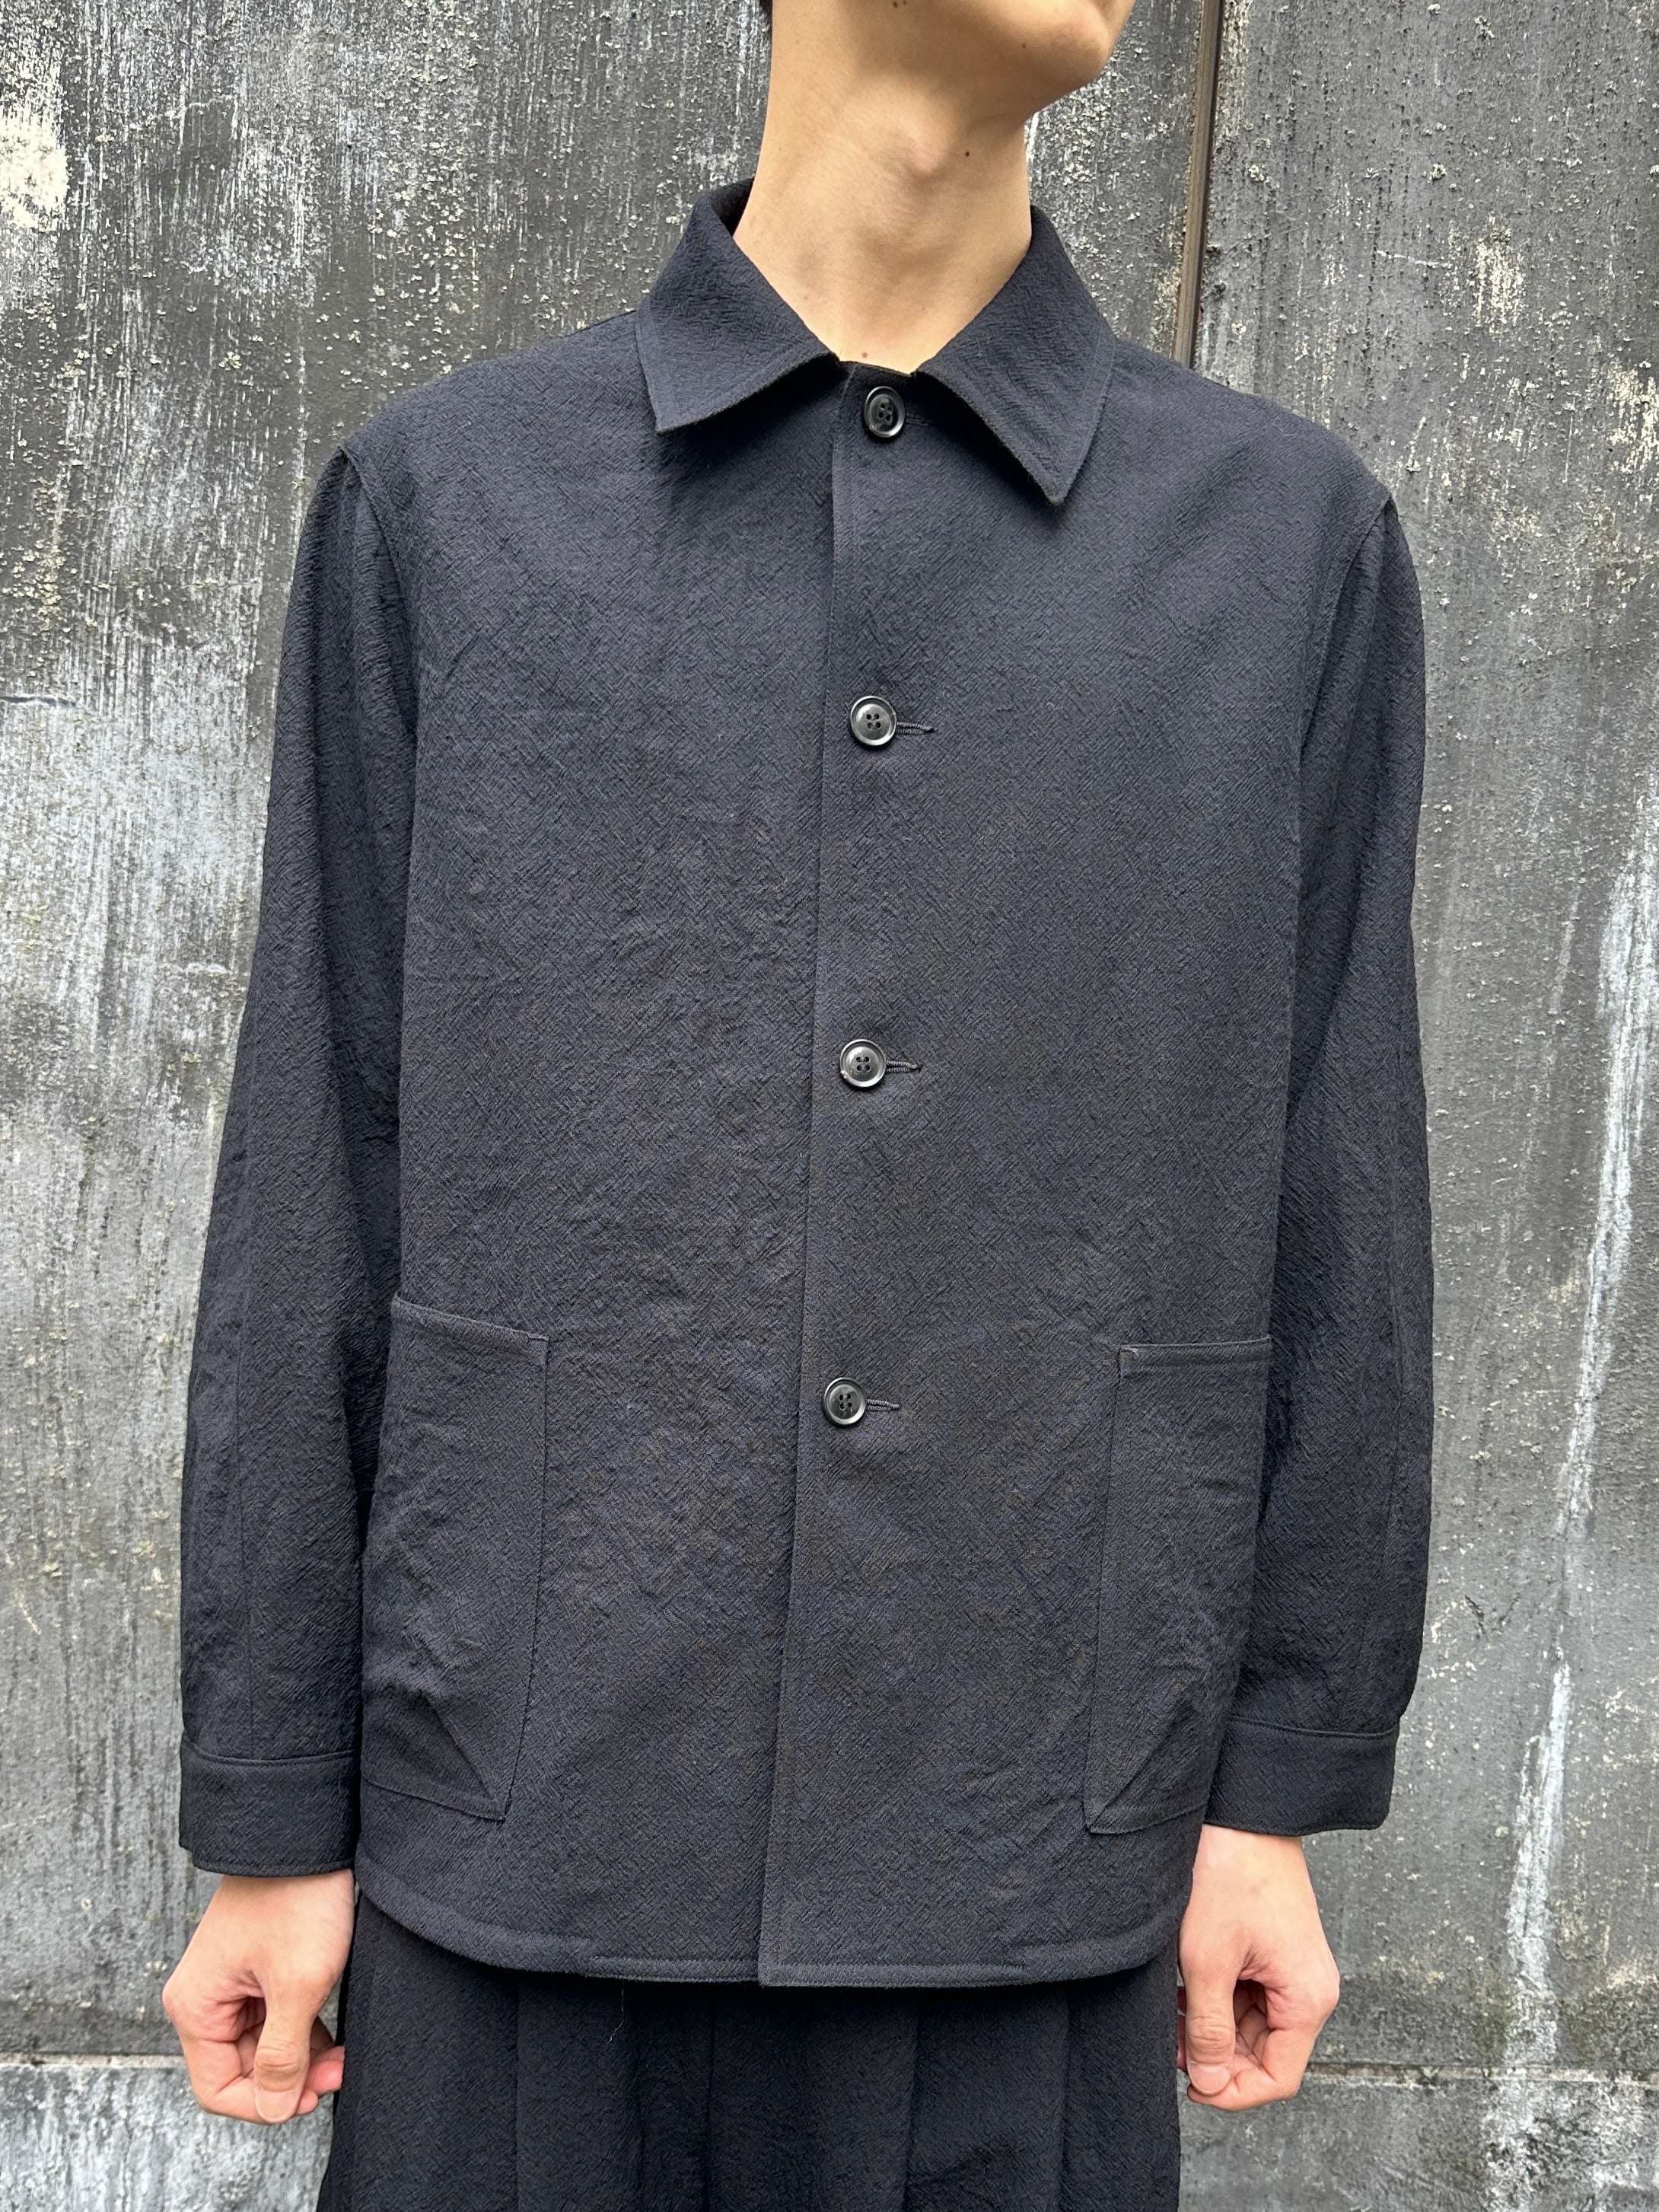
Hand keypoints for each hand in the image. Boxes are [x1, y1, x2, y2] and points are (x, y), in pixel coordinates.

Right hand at [163, 1870, 355, 2123]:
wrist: (310, 1834)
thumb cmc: (298, 1898)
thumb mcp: (298, 1985)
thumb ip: (283, 2056)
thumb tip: (274, 2108)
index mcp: (196, 2006)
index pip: (218, 2088)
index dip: (264, 2102)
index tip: (309, 2095)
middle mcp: (205, 1997)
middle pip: (242, 2068)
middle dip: (290, 2076)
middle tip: (338, 2069)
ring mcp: (231, 1982)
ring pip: (262, 2045)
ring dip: (301, 2054)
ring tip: (341, 2050)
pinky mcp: (256, 1968)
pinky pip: (274, 2017)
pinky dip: (302, 2028)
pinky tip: (331, 2026)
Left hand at [1176, 1824, 1339, 2109]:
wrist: (1239, 1811)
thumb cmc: (1231, 1873)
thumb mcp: (1208, 1960)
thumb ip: (1208, 2029)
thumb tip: (1210, 2081)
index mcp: (1308, 1998)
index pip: (1278, 2078)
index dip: (1233, 2091)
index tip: (1191, 2085)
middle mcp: (1308, 1988)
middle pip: (1263, 2054)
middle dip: (1216, 2055)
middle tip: (1170, 2040)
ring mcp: (1290, 1969)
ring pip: (1250, 2026)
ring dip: (1211, 2026)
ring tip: (1172, 2008)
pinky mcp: (1272, 1952)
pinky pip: (1246, 1996)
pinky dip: (1214, 2000)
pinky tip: (1184, 1987)